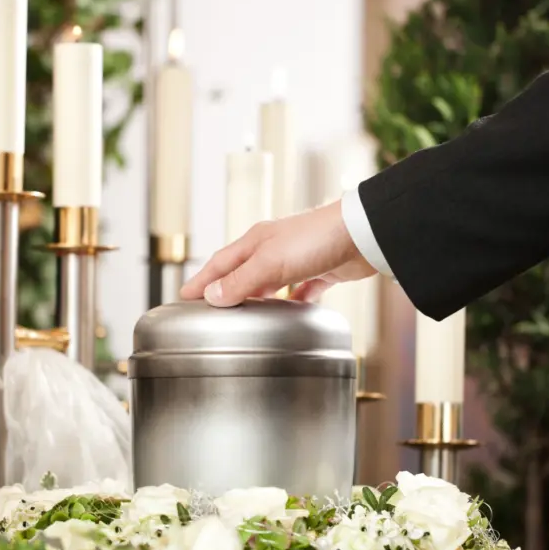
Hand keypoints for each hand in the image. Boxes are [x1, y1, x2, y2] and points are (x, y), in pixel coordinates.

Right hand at [180, 201, 375, 306]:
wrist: (363, 234)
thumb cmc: (316, 238)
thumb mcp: (270, 262)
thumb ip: (240, 281)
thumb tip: (212, 296)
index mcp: (256, 242)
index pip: (220, 263)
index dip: (202, 280)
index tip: (185, 295)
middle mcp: (275, 248)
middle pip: (242, 271)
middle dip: (225, 288)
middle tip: (209, 307)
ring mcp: (298, 259)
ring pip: (270, 282)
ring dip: (257, 297)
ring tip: (245, 314)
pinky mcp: (321, 271)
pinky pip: (302, 290)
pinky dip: (293, 302)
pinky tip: (292, 313)